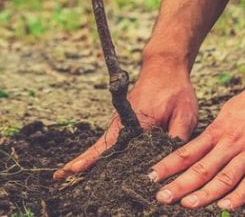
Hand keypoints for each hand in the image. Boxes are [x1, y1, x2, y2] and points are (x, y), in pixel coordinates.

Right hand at [54, 62, 197, 179]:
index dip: (94, 159)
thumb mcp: (184, 115)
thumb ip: (177, 138)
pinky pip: (110, 141)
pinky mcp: (123, 123)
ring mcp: (120, 122)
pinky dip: (99, 153)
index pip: (112, 145)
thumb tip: (170, 163)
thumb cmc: (176, 90)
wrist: (165, 68)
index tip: (76, 169)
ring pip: (103, 145)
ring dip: (88, 159)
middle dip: (82, 162)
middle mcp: (123, 122)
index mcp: (136, 121)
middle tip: (59, 176)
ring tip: (67, 174)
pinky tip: (91, 165)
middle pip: (100, 147)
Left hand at [149, 70, 244, 209]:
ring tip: (188, 205)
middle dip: (180, 184)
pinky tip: (226, 206)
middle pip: (202, 167)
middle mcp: (232, 140)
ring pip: (224, 177)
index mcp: (220, 128)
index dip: (169, 165)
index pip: (189, 151)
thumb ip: (219, 130)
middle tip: (162, 197)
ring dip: (205, 194)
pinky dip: (239, 196)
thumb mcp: (232, 110)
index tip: (152, 176)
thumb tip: (204, 144)